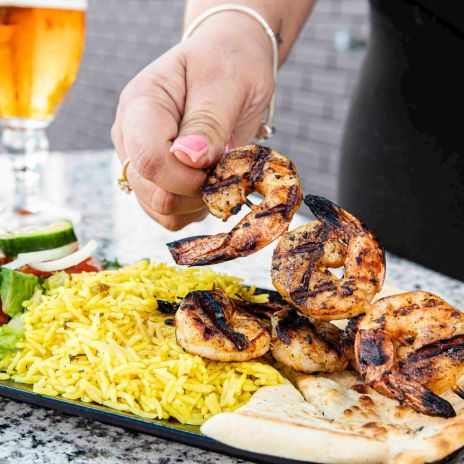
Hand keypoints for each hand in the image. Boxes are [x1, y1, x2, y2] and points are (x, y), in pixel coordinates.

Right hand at [112, 14, 273, 229]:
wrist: (230, 63)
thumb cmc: (229, 64)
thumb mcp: (226, 82)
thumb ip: (208, 122)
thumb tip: (189, 159)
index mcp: (141, 105)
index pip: (150, 160)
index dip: (188, 176)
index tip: (221, 162)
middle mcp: (132, 138)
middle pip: (153, 192)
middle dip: (198, 190)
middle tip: (226, 162)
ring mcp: (143, 163)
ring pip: (161, 210)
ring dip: (199, 201)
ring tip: (220, 167)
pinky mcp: (158, 181)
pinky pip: (172, 215)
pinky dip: (198, 207)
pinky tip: (213, 180)